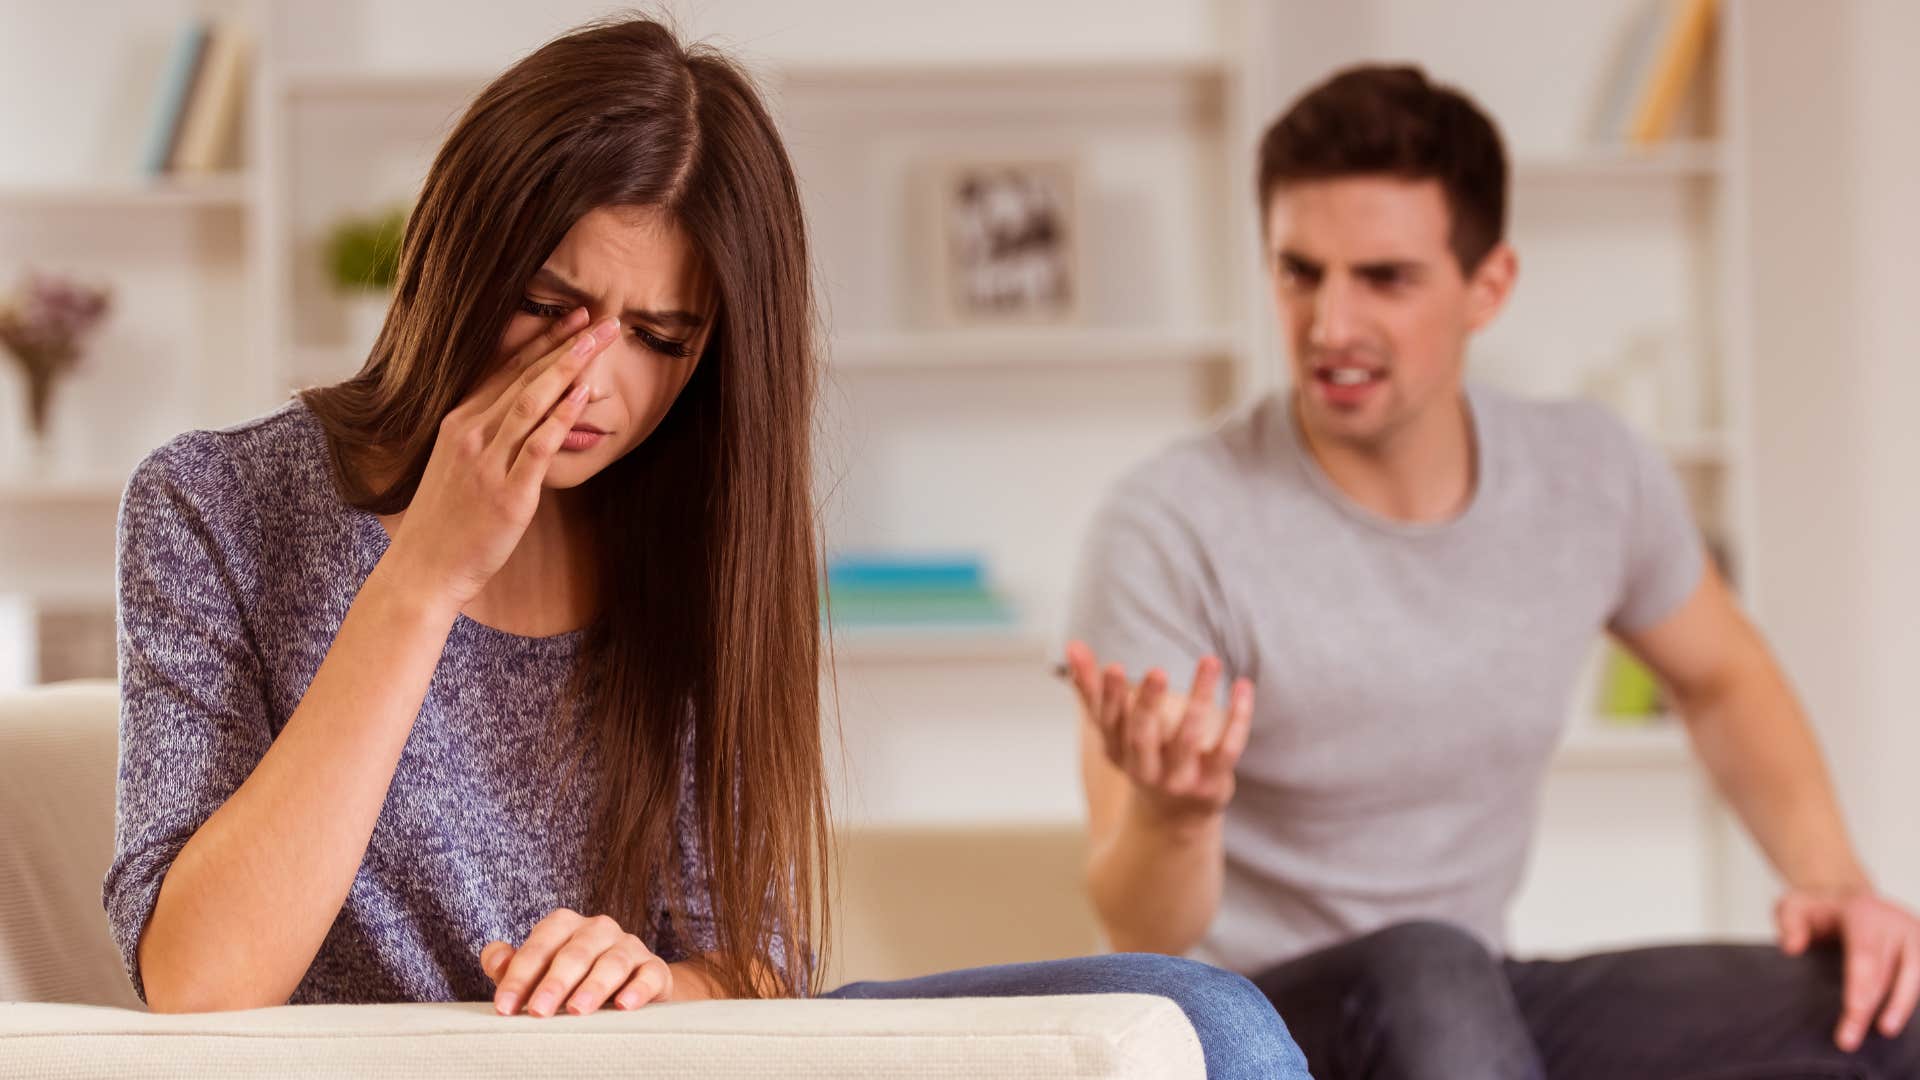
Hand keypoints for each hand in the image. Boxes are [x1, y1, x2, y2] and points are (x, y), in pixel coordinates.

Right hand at [383, 308, 620, 610]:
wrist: (424, 569)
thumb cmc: (446, 523)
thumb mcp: (459, 468)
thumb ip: (488, 441)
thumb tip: (524, 424)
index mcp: (459, 423)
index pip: (506, 370)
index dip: (542, 340)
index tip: (572, 318)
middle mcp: (470, 433)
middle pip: (524, 376)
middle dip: (565, 343)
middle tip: (601, 318)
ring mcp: (487, 461)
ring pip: (531, 401)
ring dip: (568, 366)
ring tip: (600, 342)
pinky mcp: (507, 493)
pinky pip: (537, 446)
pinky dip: (561, 417)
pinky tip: (584, 394)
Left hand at [483, 908, 673, 1017]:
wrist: (627, 989)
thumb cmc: (571, 980)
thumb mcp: (538, 973)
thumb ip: (511, 966)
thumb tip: (493, 956)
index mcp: (564, 925)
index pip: (540, 946)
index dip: (519, 976)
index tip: (504, 1006)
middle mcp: (598, 929)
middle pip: (576, 952)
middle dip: (555, 982)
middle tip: (539, 1011)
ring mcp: (629, 946)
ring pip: (613, 962)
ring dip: (594, 986)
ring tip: (577, 1010)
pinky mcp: (655, 968)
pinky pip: (650, 974)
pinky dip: (638, 988)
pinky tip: (624, 1005)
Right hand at [1064, 640, 1252, 823]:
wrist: (1174, 818)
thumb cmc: (1141, 756)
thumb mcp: (1114, 729)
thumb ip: (1091, 689)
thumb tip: (1071, 645)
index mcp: (1117, 752)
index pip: (1109, 723)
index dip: (1109, 697)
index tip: (1113, 667)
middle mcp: (1145, 769)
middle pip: (1143, 736)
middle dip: (1148, 703)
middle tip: (1157, 671)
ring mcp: (1179, 779)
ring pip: (1189, 738)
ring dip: (1199, 698)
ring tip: (1209, 660)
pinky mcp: (1212, 783)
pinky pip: (1228, 749)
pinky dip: (1237, 718)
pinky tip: (1243, 685)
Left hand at [1776, 887, 1919, 1049]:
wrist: (1849, 898)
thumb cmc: (1821, 909)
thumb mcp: (1794, 905)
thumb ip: (1789, 923)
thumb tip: (1792, 948)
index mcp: (1864, 913)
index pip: (1864, 956)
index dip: (1860, 988)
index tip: (1852, 1014)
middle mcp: (1894, 922)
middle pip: (1888, 971)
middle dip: (1871, 1007)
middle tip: (1849, 1038)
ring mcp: (1913, 934)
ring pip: (1914, 975)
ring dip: (1900, 1006)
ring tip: (1884, 1030)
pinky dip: (1909, 996)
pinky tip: (1895, 1017)